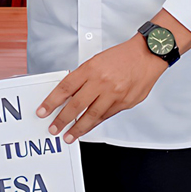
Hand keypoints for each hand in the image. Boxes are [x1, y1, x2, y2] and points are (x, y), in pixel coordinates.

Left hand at [38, 33, 176, 142]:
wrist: (147, 56)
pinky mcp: (125, 103)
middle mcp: (101, 82)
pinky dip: (95, 123)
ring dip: (78, 128)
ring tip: (69, 135)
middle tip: (53, 128)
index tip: (43, 111)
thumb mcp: (96, 60)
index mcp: (91, 69)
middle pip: (76, 105)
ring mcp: (114, 94)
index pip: (65, 88)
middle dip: (62, 120)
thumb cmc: (122, 56)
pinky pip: (106, 116)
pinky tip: (88, 127)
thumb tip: (69, 93)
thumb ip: (83, 77)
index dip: (51, 102)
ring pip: (92, 116)